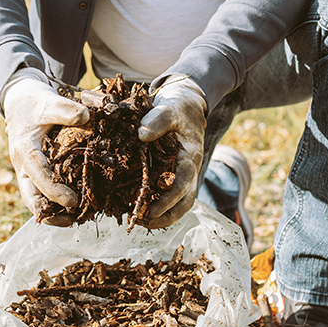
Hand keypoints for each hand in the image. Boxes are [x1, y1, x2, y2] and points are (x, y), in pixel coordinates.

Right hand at [2, 69, 89, 225]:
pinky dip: (54, 204)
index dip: (54, 191)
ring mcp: (26, 171)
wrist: (19, 102)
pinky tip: (74, 209)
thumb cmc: (35, 103)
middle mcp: (22, 165)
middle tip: (73, 219)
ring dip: (52, 213)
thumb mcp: (49, 102)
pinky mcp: (33, 173)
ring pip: (34, 199)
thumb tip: (86, 116)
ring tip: (76, 219)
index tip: (72, 201)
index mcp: (25, 149)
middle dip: (48, 214)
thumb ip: (66, 109)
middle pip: (29, 197)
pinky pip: (41, 193)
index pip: (37, 175)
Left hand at [138, 76, 206, 228]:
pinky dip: (155, 205)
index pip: (183, 185)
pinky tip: (137, 209)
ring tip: (139, 221)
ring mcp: (181, 174)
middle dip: (166, 217)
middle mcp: (188, 170)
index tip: (150, 212)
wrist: (184, 103)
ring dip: (161, 217)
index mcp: (190, 157)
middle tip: (143, 223)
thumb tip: (142, 136)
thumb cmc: (177, 106)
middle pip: (184, 203)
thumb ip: (157, 120)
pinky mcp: (172, 175)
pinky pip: (167, 196)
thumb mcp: (168, 108)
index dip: (168, 201)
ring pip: (178, 204)